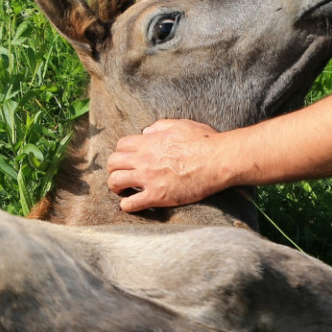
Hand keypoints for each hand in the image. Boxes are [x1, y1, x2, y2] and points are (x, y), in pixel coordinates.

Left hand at [106, 119, 224, 212]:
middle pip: (113, 163)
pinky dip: (127, 206)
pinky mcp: (157, 196)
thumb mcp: (181, 125)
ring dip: (115, 187)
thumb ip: (160, 126)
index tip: (128, 158)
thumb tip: (146, 131)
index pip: (121, 145)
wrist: (218, 161)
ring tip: (122, 191)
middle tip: (122, 174)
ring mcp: (148, 178)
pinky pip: (131, 204)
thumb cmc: (204, 142)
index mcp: (149, 141)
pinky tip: (131, 205)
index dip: (122, 152)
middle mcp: (144, 159)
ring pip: (115, 182)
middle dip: (114, 169)